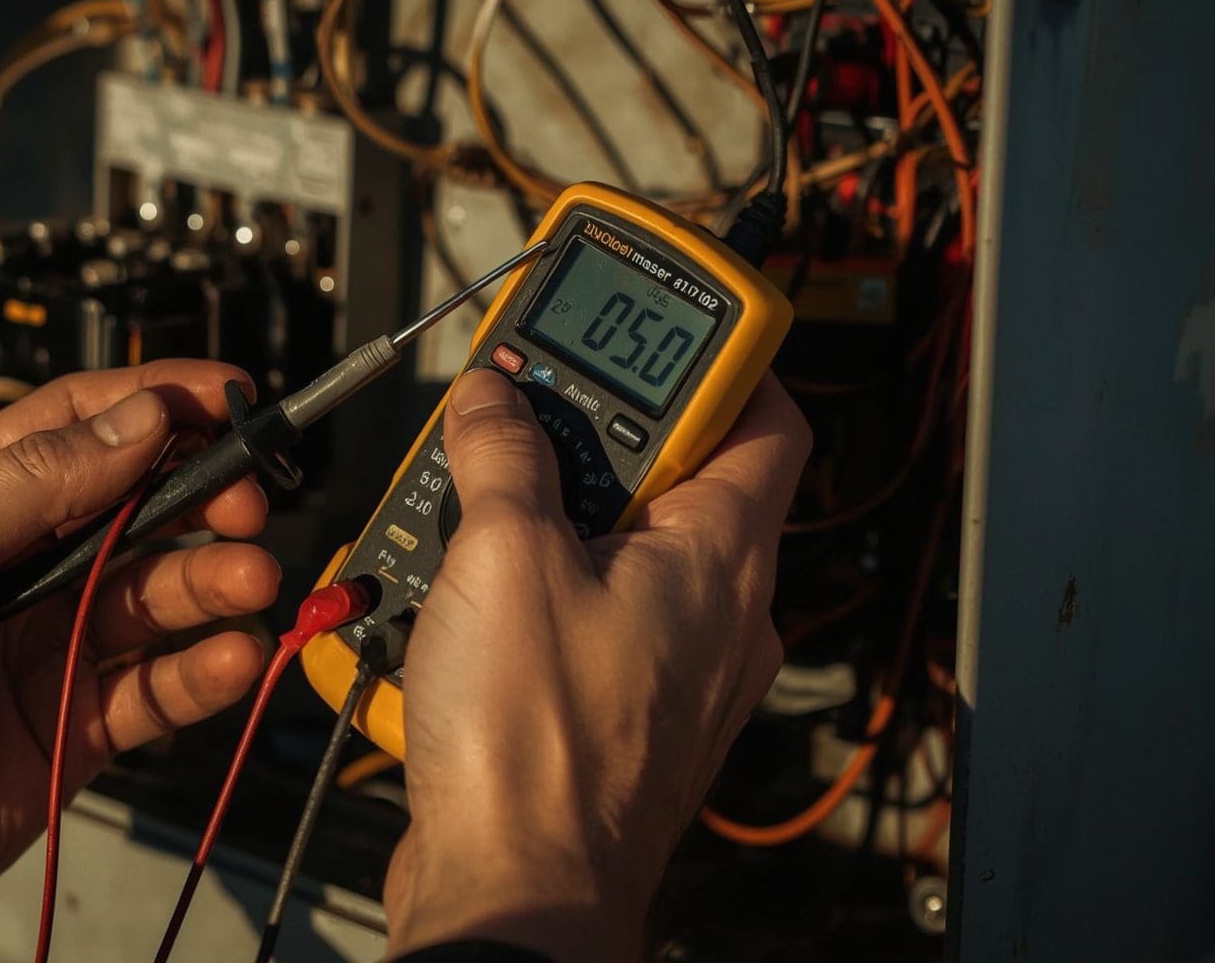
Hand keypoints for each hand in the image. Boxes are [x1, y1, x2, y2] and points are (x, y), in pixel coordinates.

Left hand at [0, 362, 280, 959]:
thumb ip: (38, 479)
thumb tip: (143, 417)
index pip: (86, 424)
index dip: (163, 401)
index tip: (237, 396)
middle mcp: (25, 561)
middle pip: (142, 504)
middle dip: (206, 494)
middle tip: (251, 505)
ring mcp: (58, 642)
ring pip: (162, 594)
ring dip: (216, 581)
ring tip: (252, 582)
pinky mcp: (82, 723)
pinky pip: (161, 686)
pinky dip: (205, 670)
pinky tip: (232, 657)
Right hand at [385, 369, 809, 960]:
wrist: (512, 892)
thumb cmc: (537, 752)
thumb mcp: (506, 556)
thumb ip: (502, 456)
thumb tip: (495, 399)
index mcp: (721, 554)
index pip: (764, 413)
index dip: (712, 356)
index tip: (646, 322)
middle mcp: (714, 609)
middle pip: (671, 475)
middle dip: (582, 435)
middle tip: (513, 414)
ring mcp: (666, 664)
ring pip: (613, 546)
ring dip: (534, 514)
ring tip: (463, 508)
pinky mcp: (611, 708)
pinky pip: (577, 615)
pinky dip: (520, 588)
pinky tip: (450, 593)